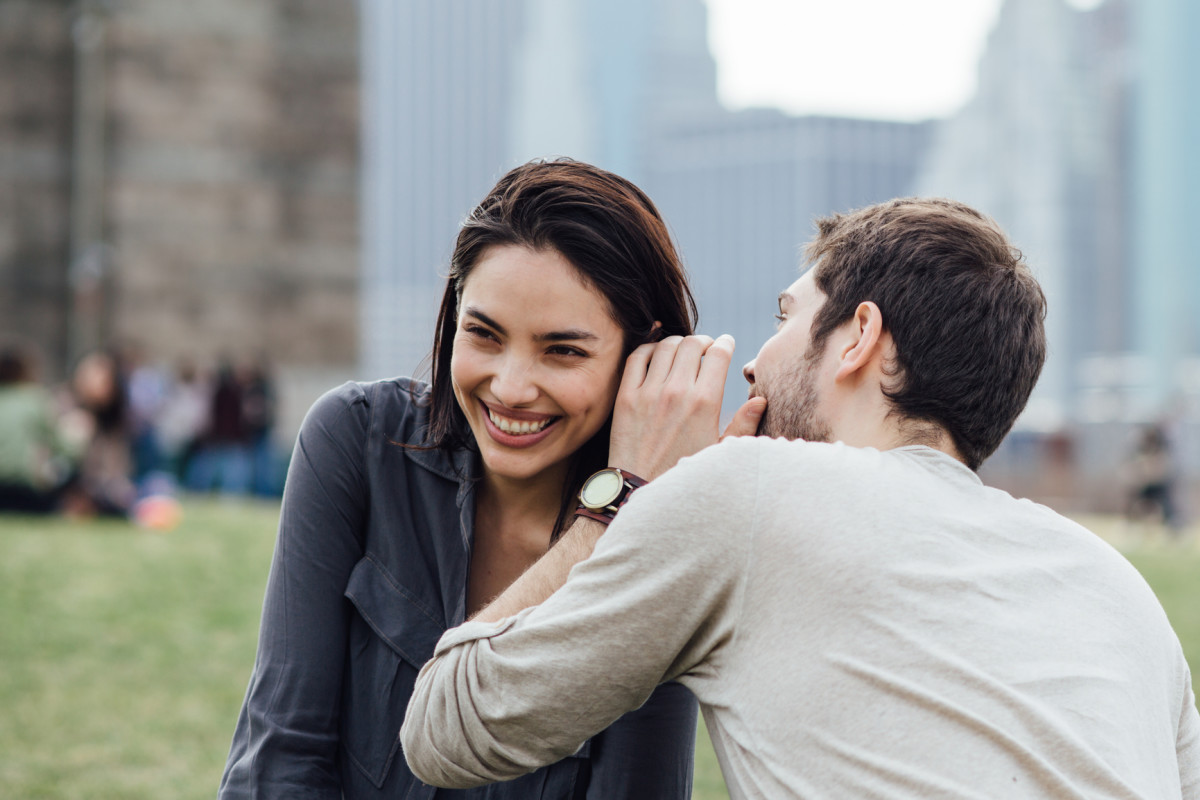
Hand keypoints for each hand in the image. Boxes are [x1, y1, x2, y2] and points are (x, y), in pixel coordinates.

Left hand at [608, 334, 764, 479]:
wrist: (641, 488)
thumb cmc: (684, 471)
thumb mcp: (719, 451)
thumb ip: (743, 424)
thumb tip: (760, 400)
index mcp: (705, 403)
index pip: (719, 354)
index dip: (725, 343)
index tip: (725, 344)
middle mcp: (677, 392)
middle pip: (693, 343)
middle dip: (703, 341)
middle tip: (704, 347)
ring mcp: (649, 392)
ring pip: (665, 346)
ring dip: (677, 343)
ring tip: (681, 351)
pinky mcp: (626, 396)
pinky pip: (637, 357)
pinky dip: (649, 348)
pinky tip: (655, 355)